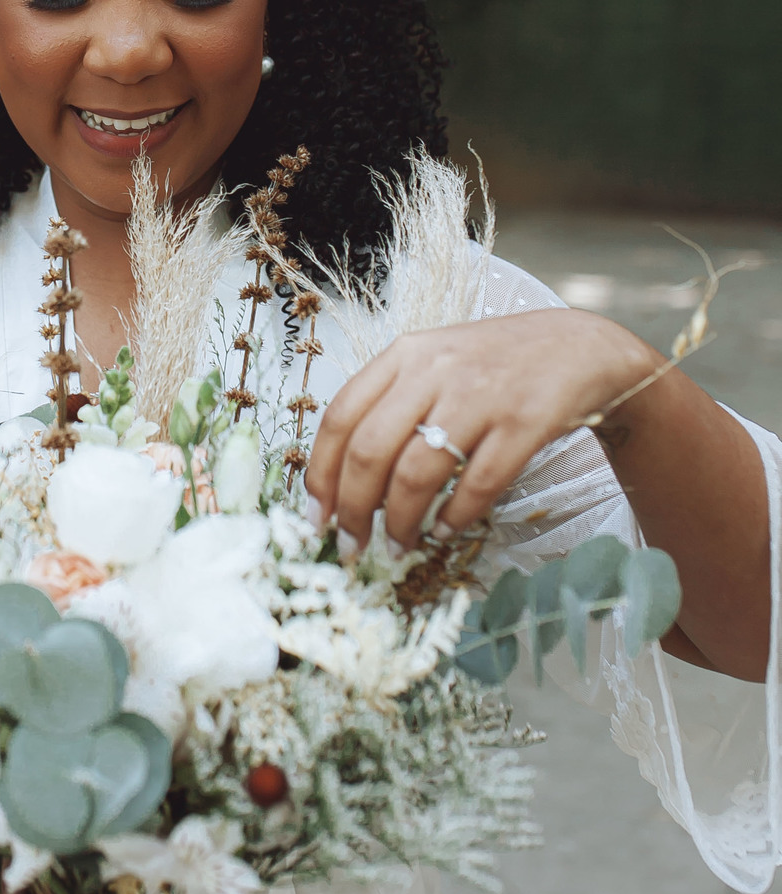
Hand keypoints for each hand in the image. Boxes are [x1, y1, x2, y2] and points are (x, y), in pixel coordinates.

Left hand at [305, 308, 651, 551]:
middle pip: (370, 451)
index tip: (315, 517)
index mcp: (403, 354)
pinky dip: (454, 518)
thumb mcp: (433, 364)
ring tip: (399, 546)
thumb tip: (344, 481)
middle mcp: (434, 370)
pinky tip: (445, 532)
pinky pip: (476, 483)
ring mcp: (480, 394)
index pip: (340, 417)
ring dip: (400, 522)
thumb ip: (390, 406)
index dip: (321, 475)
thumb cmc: (493, 365)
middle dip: (353, 510)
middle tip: (352, 545)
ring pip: (416, 473)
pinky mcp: (524, 421)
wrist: (577, 347)